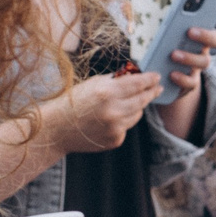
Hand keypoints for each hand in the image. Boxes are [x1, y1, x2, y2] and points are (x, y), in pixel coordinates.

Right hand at [46, 70, 161, 153]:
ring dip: (136, 107)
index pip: (138, 83)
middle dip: (151, 92)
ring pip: (137, 114)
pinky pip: (127, 127)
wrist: (58, 128)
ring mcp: (116, 128)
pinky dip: (123, 121)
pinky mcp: (115, 140)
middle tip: (157, 88)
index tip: (157, 76)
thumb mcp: (93, 84)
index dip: (150, 79)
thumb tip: (136, 76)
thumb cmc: (74, 102)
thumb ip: (115, 81)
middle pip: (142, 99)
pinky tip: (110, 119)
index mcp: (107, 92)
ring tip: (127, 103)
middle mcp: (114, 110)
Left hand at [153, 25, 215, 138]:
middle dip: (201, 40)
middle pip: (212, 46)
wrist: (164, 73)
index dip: (207, 33)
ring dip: (189, 57)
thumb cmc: (167, 48)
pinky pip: (191, 82)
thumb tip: (166, 25)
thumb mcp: (170, 38)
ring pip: (204, 63)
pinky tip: (171, 73)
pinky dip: (181, 78)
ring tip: (173, 54)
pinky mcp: (190, 83)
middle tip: (188, 33)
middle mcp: (203, 55)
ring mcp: (198, 69)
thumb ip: (172, 31)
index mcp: (201, 42)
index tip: (191, 28)